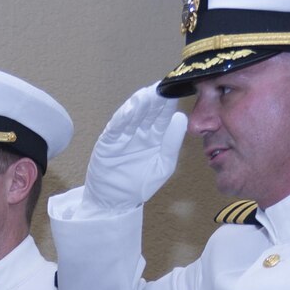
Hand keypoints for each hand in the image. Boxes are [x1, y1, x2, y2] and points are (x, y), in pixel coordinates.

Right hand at [83, 84, 186, 212]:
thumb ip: (172, 144)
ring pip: (132, 115)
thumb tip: (181, 118)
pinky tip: (130, 111)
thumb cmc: (140, 185)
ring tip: (148, 95)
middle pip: (148, 111)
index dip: (169, 104)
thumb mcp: (163, 166)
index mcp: (156, 136)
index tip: (177, 92)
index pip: (163, 116)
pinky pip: (116, 127)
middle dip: (155, 99)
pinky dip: (123, 118)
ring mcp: (124, 134)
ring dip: (140, 104)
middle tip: (163, 87)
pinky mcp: (108, 140)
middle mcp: (140, 131)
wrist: (115, 202)